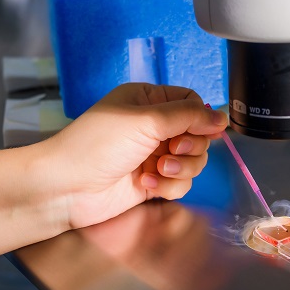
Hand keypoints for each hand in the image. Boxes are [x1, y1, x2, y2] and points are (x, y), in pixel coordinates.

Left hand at [40, 83, 226, 228]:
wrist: (66, 188)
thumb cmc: (97, 145)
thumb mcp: (145, 120)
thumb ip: (188, 116)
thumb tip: (223, 117)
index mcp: (149, 101)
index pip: (192, 103)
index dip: (201, 118)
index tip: (198, 131)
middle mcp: (155, 127)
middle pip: (199, 135)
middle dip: (190, 147)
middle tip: (170, 151)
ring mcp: (155, 156)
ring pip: (194, 161)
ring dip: (180, 168)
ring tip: (156, 170)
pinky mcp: (154, 182)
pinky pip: (181, 183)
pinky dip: (168, 185)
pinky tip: (145, 184)